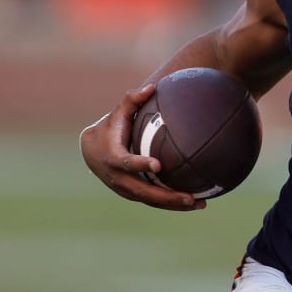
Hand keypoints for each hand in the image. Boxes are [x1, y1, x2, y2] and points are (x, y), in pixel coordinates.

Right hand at [80, 84, 205, 210]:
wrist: (92, 152)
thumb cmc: (110, 128)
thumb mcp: (117, 114)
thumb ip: (132, 100)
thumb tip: (151, 86)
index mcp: (113, 157)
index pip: (127, 163)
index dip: (141, 164)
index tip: (159, 164)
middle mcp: (118, 178)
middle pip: (143, 191)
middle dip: (167, 196)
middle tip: (190, 197)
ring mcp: (125, 189)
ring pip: (150, 201)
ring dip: (173, 205)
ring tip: (200, 204)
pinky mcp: (132, 194)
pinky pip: (153, 202)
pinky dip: (171, 205)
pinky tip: (195, 204)